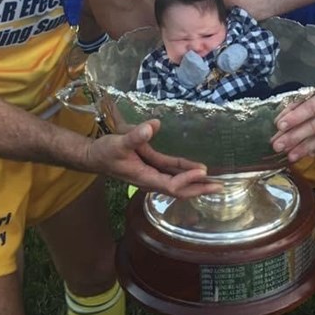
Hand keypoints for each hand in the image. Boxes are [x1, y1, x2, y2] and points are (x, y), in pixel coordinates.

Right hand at [84, 120, 219, 197]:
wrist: (94, 156)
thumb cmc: (104, 152)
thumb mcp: (119, 143)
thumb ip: (136, 136)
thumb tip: (153, 125)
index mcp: (144, 178)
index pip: (171, 184)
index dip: (187, 180)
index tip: (202, 171)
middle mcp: (151, 180)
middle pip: (179, 189)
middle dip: (199, 188)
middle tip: (220, 187)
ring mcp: (153, 174)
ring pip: (178, 181)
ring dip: (196, 182)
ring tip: (215, 181)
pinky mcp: (152, 166)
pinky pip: (173, 171)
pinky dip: (186, 172)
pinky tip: (199, 170)